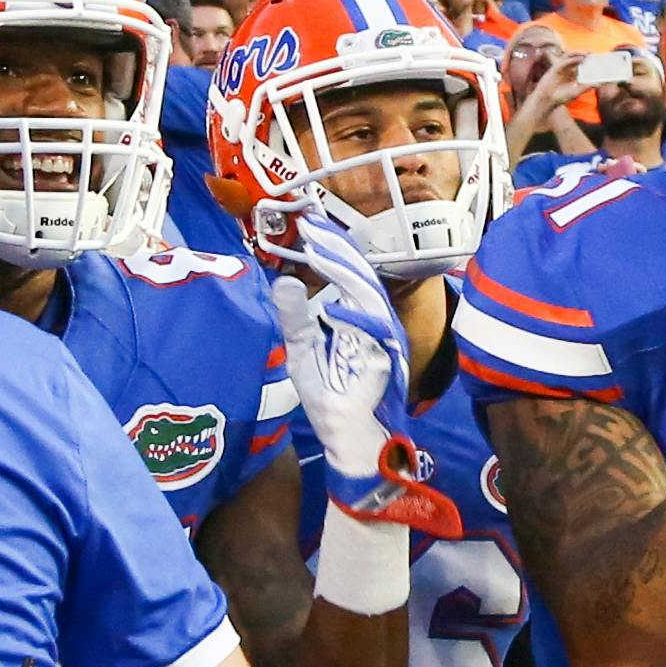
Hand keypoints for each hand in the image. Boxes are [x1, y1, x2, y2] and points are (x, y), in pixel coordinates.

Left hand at [269, 216, 456, 536]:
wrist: (351, 445)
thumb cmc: (332, 402)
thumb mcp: (304, 354)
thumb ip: (296, 320)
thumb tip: (282, 281)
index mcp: (360, 321)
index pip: (346, 276)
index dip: (330, 249)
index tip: (308, 224)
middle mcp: (377, 325)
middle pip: (358, 276)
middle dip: (335, 247)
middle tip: (310, 222)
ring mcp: (383, 341)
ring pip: (365, 293)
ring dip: (341, 268)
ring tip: (317, 244)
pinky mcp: (384, 360)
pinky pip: (369, 329)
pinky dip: (352, 310)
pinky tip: (332, 297)